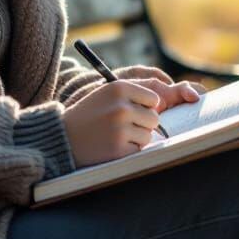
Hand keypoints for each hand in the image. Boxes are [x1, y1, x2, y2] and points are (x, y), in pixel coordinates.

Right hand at [60, 69, 206, 167]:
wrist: (63, 137)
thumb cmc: (90, 113)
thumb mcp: (108, 93)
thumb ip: (137, 89)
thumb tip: (175, 92)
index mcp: (119, 87)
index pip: (154, 99)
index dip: (145, 108)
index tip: (131, 111)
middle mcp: (121, 106)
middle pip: (154, 118)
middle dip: (142, 124)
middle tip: (120, 126)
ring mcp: (120, 129)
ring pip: (149, 136)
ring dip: (136, 139)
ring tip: (115, 136)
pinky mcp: (118, 149)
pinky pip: (139, 150)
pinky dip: (129, 151)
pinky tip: (112, 146)